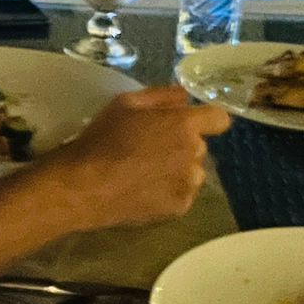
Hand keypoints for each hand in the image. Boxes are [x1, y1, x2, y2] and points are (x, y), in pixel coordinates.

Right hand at [44, 85, 230, 231]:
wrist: (84, 187)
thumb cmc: (102, 139)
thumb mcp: (125, 103)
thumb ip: (162, 96)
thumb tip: (185, 96)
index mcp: (184, 125)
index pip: (219, 119)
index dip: (207, 119)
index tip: (189, 123)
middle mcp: (194, 154)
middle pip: (199, 146)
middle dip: (182, 145)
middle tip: (151, 149)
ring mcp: (188, 184)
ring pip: (193, 172)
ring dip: (178, 170)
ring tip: (147, 174)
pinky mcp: (179, 208)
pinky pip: (183, 194)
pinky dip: (169, 192)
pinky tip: (145, 191)